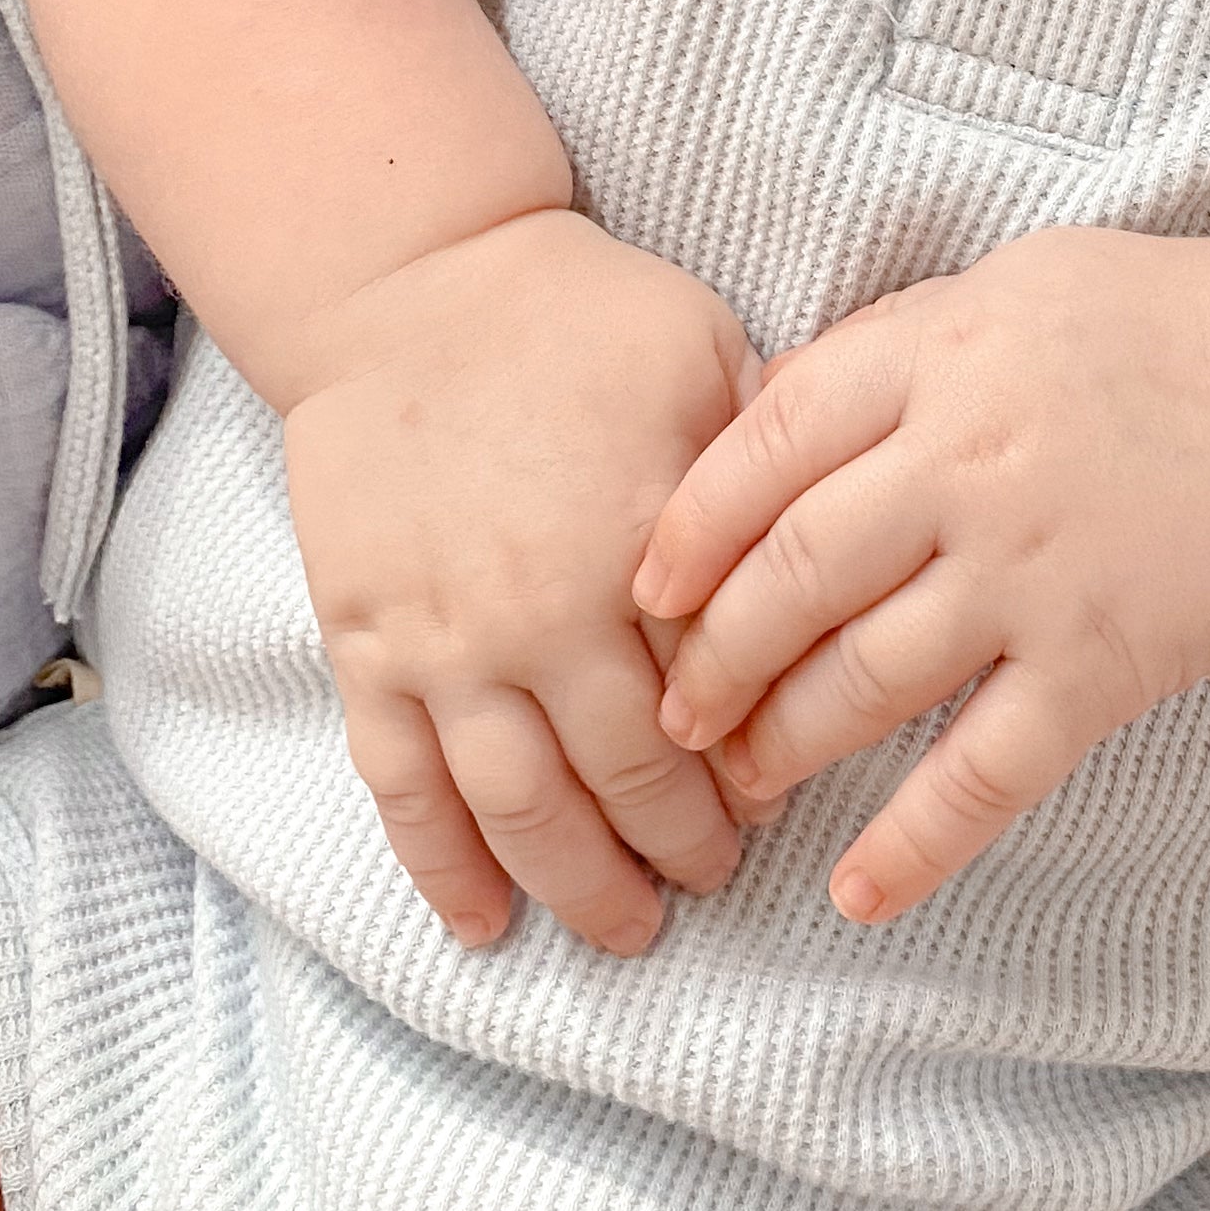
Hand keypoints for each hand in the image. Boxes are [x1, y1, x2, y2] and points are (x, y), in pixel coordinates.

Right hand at [278, 207, 773, 957]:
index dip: (756, 767)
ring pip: (519, 808)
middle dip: (682, 849)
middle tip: (715, 881)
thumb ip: (767, 463)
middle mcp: (542, 613)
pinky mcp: (366, 644)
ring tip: (626, 930)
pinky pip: (403, 785)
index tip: (780, 803)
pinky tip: (481, 923)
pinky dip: (442, 867)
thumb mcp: (706, 355)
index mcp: (642, 544)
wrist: (409, 280)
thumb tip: (843, 541)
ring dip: (578, 886)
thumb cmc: (576, 312)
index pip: (719, 697)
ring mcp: (444, 641)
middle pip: (627, 778)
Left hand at [631, 223, 1209, 924]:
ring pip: (866, 679)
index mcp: (936, 356)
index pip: (765, 447)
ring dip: (785, 743)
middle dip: (713, 655)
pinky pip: (986, 773)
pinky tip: (857, 892)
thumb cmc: (1157, 328)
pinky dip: (915, 843)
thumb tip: (756, 418)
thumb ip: (885, 351)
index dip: (688, 527)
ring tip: (742, 780)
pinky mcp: (1101, 664)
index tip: (647, 588)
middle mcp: (968, 464)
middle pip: (794, 574)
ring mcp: (1034, 572)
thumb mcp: (1004, 289)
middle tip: (673, 709)